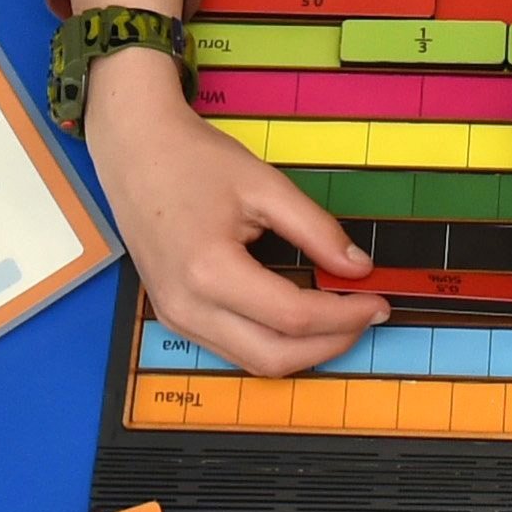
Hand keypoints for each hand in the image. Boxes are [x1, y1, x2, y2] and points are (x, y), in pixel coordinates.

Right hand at [88, 55, 391, 373]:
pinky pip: (232, 349)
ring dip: (303, 351)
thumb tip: (359, 267)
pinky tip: (300, 318)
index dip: (344, 314)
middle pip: (275, 357)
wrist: (133, 148)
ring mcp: (175, 317)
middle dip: (331, 345)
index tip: (378, 300)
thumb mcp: (265, 185)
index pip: (293, 316)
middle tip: (366, 316)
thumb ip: (316, 230)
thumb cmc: (192, 159)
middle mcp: (187, 306)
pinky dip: (273, 343)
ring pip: (253, 362)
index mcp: (209, 270)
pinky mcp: (173, 316)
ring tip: (340, 319)